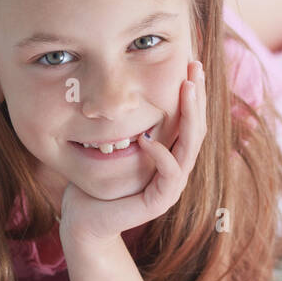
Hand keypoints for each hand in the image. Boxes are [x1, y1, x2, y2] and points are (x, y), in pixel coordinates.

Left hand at [59, 61, 206, 247]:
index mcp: (170, 154)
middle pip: (198, 129)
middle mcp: (176, 169)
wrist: (83, 218)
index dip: (193, 92)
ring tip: (186, 89)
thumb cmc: (95, 180)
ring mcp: (170, 187)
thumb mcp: (113, 144)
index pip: (190, 119)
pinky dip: (161, 155)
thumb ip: (127, 122)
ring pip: (191, 148)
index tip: (190, 62)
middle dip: (198, 96)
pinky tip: (147, 138)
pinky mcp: (159, 202)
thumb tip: (126, 86)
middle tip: (195, 67)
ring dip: (190, 116)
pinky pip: (169, 175)